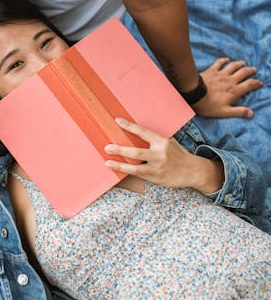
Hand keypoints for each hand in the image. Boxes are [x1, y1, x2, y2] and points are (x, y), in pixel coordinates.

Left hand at [104, 118, 222, 192]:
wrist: (192, 171)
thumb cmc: (177, 154)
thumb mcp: (169, 142)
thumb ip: (154, 139)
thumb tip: (135, 131)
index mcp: (162, 142)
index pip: (143, 132)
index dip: (129, 126)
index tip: (117, 121)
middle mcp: (160, 155)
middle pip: (136, 152)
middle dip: (120, 150)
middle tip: (108, 147)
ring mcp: (157, 168)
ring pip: (136, 167)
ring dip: (120, 165)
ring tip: (108, 162)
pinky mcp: (156, 178)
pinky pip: (139, 174)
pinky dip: (127, 171)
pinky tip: (117, 169)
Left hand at [193, 58, 262, 118]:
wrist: (194, 94)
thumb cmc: (208, 105)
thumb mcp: (225, 112)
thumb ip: (239, 112)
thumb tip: (251, 113)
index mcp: (234, 91)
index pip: (249, 85)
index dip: (256, 83)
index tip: (260, 83)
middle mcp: (230, 80)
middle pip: (243, 73)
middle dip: (250, 71)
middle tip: (254, 70)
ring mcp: (221, 74)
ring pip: (233, 66)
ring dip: (239, 64)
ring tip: (244, 63)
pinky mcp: (212, 70)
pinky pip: (219, 63)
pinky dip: (224, 60)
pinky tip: (226, 59)